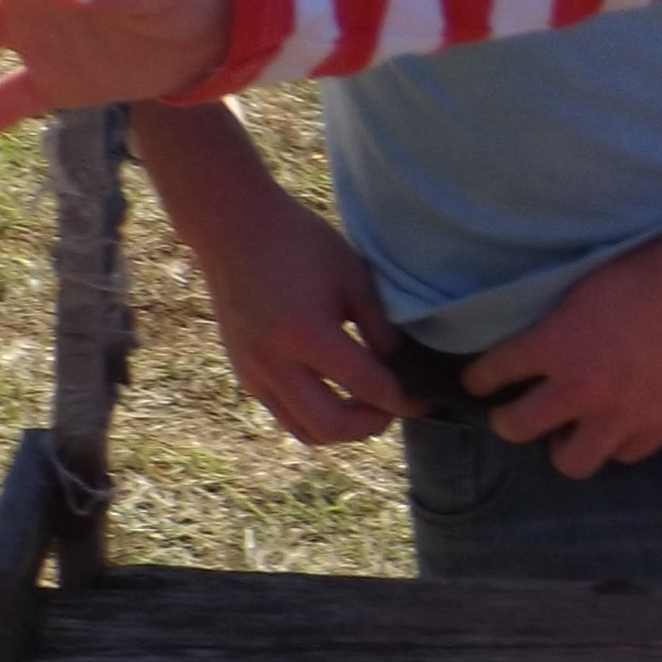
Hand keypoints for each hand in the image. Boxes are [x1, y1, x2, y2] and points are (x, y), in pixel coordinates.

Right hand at [178, 151, 411, 446]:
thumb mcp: (352, 277)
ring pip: (306, 432)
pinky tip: (337, 394)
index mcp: (306, 334)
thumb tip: (401, 369)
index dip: (404, 400)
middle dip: (372, 424)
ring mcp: (254, 373)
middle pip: (332, 427)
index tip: (427, 400)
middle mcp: (274, 363)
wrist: (234, 229)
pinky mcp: (245, 374)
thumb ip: (379, 327)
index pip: (367, 387)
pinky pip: (286, 416)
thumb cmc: (300, 244)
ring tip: (367, 406)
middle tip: (395, 405)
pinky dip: (316, 417)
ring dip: (343, 429)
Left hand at [459, 211, 661, 478]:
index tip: (481, 381)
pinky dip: (619, 441)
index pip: (490, 374)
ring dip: (565, 444)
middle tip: (518, 410)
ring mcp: (621, 415)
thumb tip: (534, 345)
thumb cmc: (656, 266)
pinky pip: (624, 455)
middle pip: (516, 429)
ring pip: (570, 461)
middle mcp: (580, 387)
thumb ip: (556, 326)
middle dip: (510, 420)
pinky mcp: (660, 428)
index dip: (480, 379)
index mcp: (555, 343)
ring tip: (574, 427)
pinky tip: (623, 420)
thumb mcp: (587, 285)